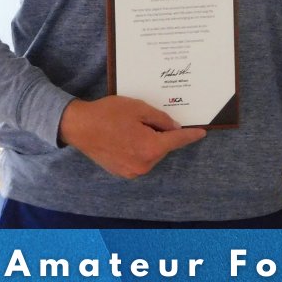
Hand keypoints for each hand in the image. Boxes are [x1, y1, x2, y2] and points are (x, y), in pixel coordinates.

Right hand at [58, 96, 206, 178]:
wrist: (79, 127)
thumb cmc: (108, 114)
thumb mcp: (138, 108)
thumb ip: (161, 119)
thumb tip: (174, 128)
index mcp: (150, 148)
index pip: (177, 141)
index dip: (190, 136)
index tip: (201, 133)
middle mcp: (143, 164)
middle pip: (163, 147)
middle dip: (162, 134)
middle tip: (147, 120)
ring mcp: (132, 171)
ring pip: (152, 154)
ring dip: (150, 142)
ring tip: (133, 127)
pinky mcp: (122, 172)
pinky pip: (140, 159)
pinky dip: (139, 149)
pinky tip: (127, 137)